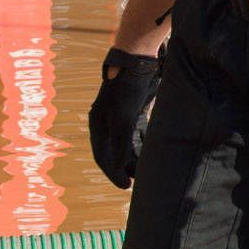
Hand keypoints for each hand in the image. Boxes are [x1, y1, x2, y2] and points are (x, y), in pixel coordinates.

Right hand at [88, 48, 160, 189]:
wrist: (138, 61)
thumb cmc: (127, 88)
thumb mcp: (123, 117)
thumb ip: (121, 143)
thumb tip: (119, 166)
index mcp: (98, 124)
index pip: (102, 155)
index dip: (112, 173)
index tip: (125, 187)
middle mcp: (106, 122)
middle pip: (114, 152)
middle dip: (124, 168)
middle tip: (137, 183)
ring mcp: (120, 117)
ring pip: (126, 144)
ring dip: (134, 158)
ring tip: (145, 173)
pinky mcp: (134, 111)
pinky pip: (136, 135)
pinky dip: (142, 146)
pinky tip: (151, 154)